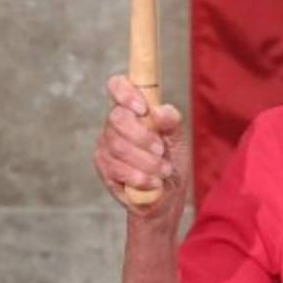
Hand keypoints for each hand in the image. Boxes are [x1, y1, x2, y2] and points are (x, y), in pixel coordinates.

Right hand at [93, 74, 188, 218]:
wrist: (166, 195)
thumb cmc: (171, 162)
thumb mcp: (179, 140)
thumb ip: (171, 122)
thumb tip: (159, 110)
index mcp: (134, 110)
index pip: (117, 86)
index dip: (125, 93)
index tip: (142, 109)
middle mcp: (116, 123)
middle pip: (117, 118)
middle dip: (143, 137)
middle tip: (161, 150)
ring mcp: (106, 144)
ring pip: (118, 146)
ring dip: (146, 161)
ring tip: (163, 171)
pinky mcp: (103, 166)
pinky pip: (116, 168)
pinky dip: (139, 177)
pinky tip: (152, 182)